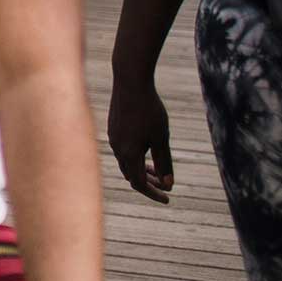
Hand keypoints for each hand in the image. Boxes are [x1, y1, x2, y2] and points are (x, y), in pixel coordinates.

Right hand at [107, 75, 174, 202]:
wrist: (130, 82)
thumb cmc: (150, 110)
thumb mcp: (162, 138)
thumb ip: (164, 162)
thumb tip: (168, 184)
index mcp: (129, 153)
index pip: (139, 183)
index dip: (154, 193)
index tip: (168, 198)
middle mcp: (117, 148)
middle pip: (131, 175)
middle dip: (148, 183)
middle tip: (165, 186)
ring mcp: (113, 137)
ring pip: (125, 162)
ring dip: (140, 169)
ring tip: (156, 169)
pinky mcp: (112, 128)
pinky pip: (121, 150)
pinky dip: (134, 156)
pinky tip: (144, 148)